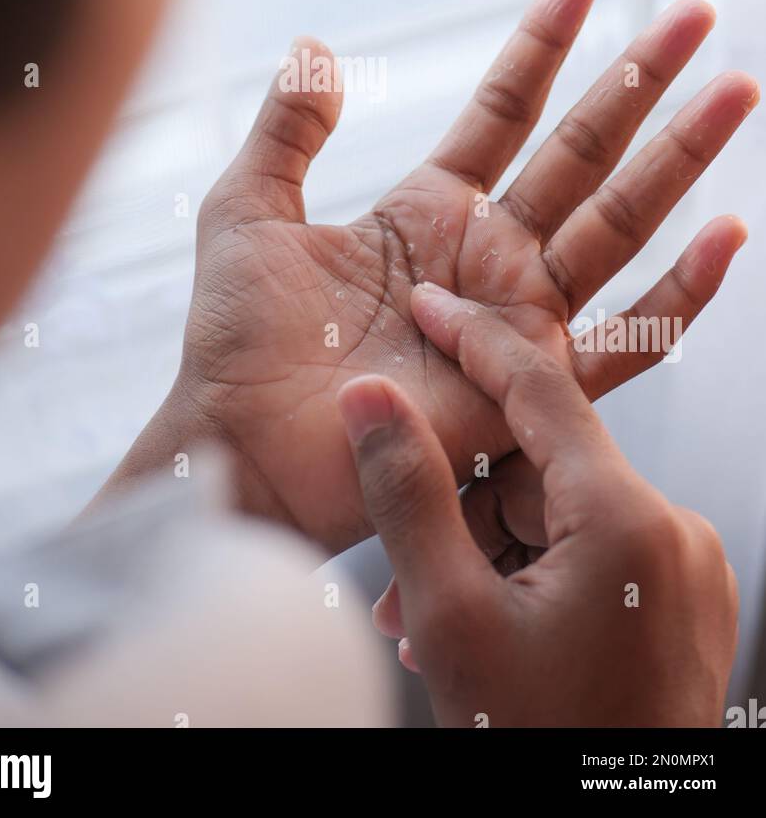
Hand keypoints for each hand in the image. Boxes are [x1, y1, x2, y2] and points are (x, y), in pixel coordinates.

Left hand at [108, 0, 754, 550]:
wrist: (240, 444)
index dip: (545, 44)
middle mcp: (486, 255)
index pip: (505, 109)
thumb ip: (287, 129)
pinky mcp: (531, 384)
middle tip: (695, 13)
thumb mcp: (248, 210)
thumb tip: (315, 45)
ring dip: (679, 156)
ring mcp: (516, 316)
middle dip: (640, 81)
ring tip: (735, 89)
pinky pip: (624, 339)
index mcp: (428, 209)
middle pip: (582, 150)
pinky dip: (678, 294)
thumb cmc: (235, 341)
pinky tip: (724, 234)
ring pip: (618, 221)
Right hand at [338, 287, 738, 727]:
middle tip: (397, 561)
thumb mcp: (453, 620)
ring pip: (558, 517)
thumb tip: (369, 401)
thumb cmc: (545, 749)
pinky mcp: (677, 604)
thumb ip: (408, 495)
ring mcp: (683, 572)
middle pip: (543, 467)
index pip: (541, 388)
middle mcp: (674, 533)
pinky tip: (476, 626)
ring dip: (484, 553)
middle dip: (460, 505)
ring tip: (424, 620)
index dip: (473, 336)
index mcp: (632, 522)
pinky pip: (587, 557)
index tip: (427, 304)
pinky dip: (526, 578)